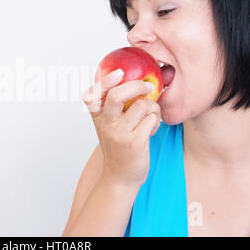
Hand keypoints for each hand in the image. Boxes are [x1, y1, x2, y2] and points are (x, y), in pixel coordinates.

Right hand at [82, 69, 160, 187]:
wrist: (120, 177)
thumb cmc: (119, 147)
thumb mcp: (110, 126)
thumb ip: (114, 106)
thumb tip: (131, 79)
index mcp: (98, 117)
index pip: (92, 95)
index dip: (105, 81)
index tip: (118, 73)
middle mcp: (106, 124)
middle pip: (116, 96)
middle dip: (136, 85)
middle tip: (148, 86)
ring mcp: (119, 134)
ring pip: (142, 106)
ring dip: (153, 108)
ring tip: (151, 117)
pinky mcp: (134, 143)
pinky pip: (152, 120)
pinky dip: (156, 121)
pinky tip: (152, 129)